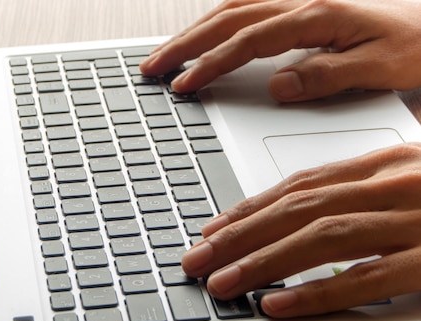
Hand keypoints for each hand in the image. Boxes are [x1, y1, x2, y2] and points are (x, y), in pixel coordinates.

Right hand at [140, 0, 420, 101]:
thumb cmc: (419, 43)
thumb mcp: (382, 67)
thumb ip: (326, 75)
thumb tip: (277, 86)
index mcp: (319, 14)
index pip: (248, 41)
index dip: (211, 63)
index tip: (183, 84)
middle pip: (228, 17)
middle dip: (185, 43)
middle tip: (152, 66)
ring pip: (234, 7)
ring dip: (197, 29)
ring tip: (169, 52)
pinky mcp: (304, 4)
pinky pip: (250, 5)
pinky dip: (221, 18)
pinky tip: (209, 31)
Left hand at [181, 143, 420, 317]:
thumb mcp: (416, 182)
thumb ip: (366, 195)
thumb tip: (305, 217)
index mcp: (388, 164)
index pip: (303, 185)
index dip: (250, 208)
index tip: (212, 228)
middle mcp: (395, 184)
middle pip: (299, 208)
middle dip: (239, 235)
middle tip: (197, 258)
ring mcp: (417, 219)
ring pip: (322, 237)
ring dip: (262, 262)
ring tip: (220, 283)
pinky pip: (368, 278)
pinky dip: (316, 292)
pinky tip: (276, 303)